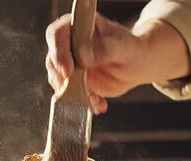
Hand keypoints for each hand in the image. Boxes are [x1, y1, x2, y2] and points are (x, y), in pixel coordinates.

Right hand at [45, 13, 190, 113]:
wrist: (137, 65)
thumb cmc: (132, 50)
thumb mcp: (124, 48)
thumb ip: (105, 48)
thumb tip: (84, 55)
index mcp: (79, 26)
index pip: (57, 34)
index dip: (59, 52)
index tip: (68, 71)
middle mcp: (69, 43)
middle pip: (53, 60)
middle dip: (63, 80)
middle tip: (78, 92)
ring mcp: (69, 63)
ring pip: (58, 80)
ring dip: (73, 94)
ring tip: (95, 101)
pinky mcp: (73, 80)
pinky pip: (69, 94)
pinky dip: (82, 102)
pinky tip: (98, 105)